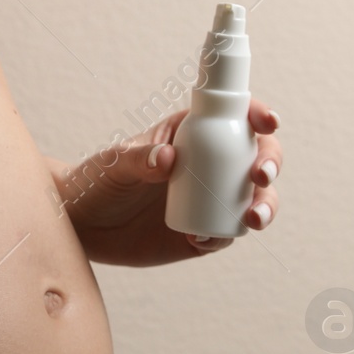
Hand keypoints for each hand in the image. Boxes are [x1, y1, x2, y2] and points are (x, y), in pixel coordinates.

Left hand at [53, 99, 281, 265]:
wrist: (83, 225)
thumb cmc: (97, 180)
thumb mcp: (114, 163)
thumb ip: (139, 158)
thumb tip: (169, 158)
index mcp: (193, 132)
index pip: (235, 116)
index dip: (258, 115)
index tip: (267, 122)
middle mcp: (210, 163)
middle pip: (257, 157)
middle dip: (270, 164)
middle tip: (260, 177)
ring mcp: (211, 199)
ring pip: (253, 198)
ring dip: (264, 205)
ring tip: (253, 218)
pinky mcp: (203, 231)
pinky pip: (226, 233)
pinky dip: (223, 235)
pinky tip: (201, 238)